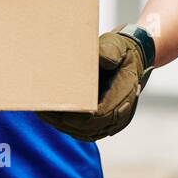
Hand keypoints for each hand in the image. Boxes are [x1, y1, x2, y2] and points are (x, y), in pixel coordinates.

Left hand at [37, 30, 152, 141]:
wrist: (135, 59)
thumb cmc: (121, 50)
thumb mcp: (116, 45)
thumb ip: (110, 52)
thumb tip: (104, 60)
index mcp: (124, 94)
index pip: (99, 115)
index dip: (76, 114)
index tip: (56, 107)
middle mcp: (122, 112)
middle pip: (88, 128)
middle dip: (64, 121)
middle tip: (43, 111)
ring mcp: (115, 121)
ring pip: (86, 133)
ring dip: (65, 125)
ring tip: (45, 114)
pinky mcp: (107, 123)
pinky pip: (87, 132)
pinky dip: (71, 127)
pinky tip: (55, 117)